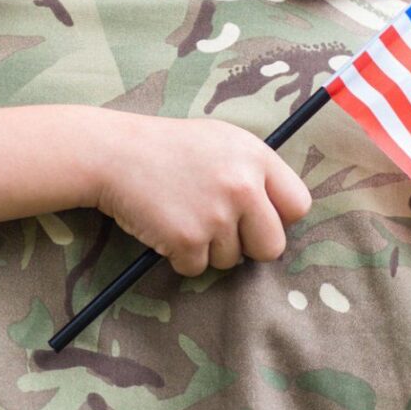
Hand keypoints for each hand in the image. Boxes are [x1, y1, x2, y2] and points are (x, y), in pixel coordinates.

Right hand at [94, 115, 311, 276]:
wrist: (112, 153)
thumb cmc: (167, 148)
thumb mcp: (220, 141)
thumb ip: (253, 171)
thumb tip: (280, 212)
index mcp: (256, 157)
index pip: (298, 205)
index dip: (278, 218)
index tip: (257, 219)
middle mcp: (243, 186)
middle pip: (272, 246)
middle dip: (248, 246)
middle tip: (219, 230)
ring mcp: (216, 214)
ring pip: (231, 261)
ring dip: (208, 250)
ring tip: (182, 216)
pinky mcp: (188, 239)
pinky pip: (196, 268)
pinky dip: (179, 257)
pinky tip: (165, 227)